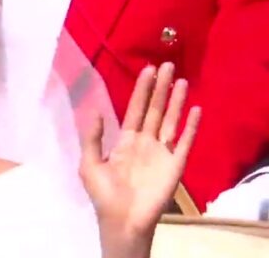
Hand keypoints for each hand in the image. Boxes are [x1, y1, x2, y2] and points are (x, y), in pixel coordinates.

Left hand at [80, 63, 200, 256]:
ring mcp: (161, 152)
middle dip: (160, 88)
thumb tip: (96, 111)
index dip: (141, 90)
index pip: (135, 109)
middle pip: (155, 109)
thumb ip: (92, 138)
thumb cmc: (104, 194)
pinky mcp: (175, 165)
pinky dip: (191, 127)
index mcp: (125, 141)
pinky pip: (185, 142)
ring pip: (170, 120)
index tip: (148, 70)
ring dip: (176, 101)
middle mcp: (145, 142)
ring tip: (182, 80)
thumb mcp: (89, 164)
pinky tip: (196, 110)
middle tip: (167, 64)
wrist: (122, 219)